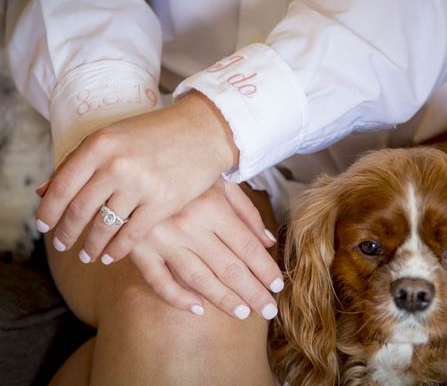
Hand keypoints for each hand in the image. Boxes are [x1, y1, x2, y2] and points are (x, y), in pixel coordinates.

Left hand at [36, 92, 237, 263]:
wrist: (203, 131)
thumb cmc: (155, 133)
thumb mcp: (113, 137)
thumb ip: (78, 162)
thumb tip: (42, 191)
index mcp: (99, 144)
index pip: (61, 187)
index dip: (48, 212)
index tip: (43, 227)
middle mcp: (117, 164)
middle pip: (79, 210)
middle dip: (67, 233)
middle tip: (62, 245)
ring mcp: (141, 184)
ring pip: (104, 226)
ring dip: (92, 245)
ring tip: (87, 254)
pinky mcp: (163, 202)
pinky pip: (131, 234)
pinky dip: (117, 249)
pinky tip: (111, 255)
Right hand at [130, 180, 282, 319]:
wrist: (135, 165)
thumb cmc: (185, 173)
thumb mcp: (221, 182)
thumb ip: (246, 211)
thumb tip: (268, 242)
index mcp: (212, 207)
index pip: (247, 246)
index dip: (265, 269)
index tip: (278, 286)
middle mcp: (190, 225)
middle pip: (228, 267)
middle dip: (252, 292)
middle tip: (269, 310)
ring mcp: (163, 240)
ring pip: (199, 278)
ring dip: (223, 299)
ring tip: (243, 313)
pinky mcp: (138, 250)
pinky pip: (159, 281)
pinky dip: (178, 297)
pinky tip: (198, 308)